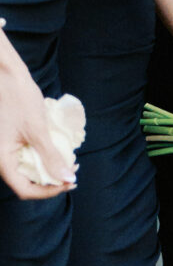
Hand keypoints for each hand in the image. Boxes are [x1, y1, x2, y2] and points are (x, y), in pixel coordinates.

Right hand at [0, 49, 72, 199]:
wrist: (6, 75)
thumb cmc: (19, 99)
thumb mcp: (38, 130)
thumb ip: (51, 156)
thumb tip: (67, 178)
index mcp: (2, 161)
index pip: (25, 190)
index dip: (49, 190)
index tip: (70, 182)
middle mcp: (1, 159)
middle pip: (26, 181)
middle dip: (51, 178)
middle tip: (73, 169)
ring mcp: (5, 150)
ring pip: (27, 168)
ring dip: (48, 166)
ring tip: (68, 159)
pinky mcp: (10, 140)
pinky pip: (26, 155)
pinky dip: (42, 154)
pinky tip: (57, 147)